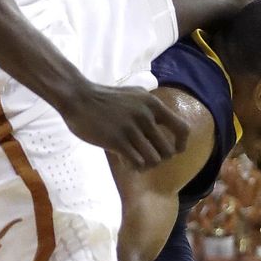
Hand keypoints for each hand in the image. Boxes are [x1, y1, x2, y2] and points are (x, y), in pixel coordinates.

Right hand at [60, 81, 188, 170]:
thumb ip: (150, 107)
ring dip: (145, 164)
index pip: (182, 128)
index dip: (181, 144)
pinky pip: (137, 163)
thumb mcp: (134, 94)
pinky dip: (133, 166)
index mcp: (152, 104)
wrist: (78, 98)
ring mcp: (131, 129)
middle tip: (147, 156)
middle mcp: (145, 116)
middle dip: (160, 158)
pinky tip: (124, 160)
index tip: (175, 151)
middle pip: (168, 151)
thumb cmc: (105, 98)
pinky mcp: (117, 141)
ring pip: (153, 160)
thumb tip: (165, 123)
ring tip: (134, 159)